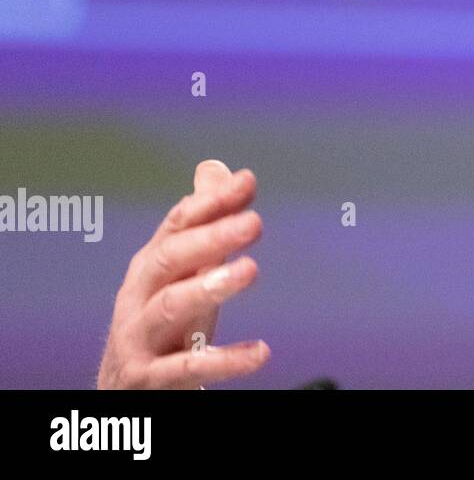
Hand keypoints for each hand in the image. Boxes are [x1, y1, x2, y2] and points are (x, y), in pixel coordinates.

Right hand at [96, 160, 269, 388]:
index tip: (246, 182)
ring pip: (169, 307)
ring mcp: (139, 338)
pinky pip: (187, 368)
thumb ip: (205, 224)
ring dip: (208, 287)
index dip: (209, 203)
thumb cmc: (161, 325)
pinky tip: (260, 352)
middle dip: (210, 238)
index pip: (177, 225)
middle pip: (170, 259)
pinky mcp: (149, 379)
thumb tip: (217, 170)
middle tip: (254, 223)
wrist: (125, 392)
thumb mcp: (182, 274)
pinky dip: (224, 361)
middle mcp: (139, 297)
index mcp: (150, 267)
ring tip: (249, 270)